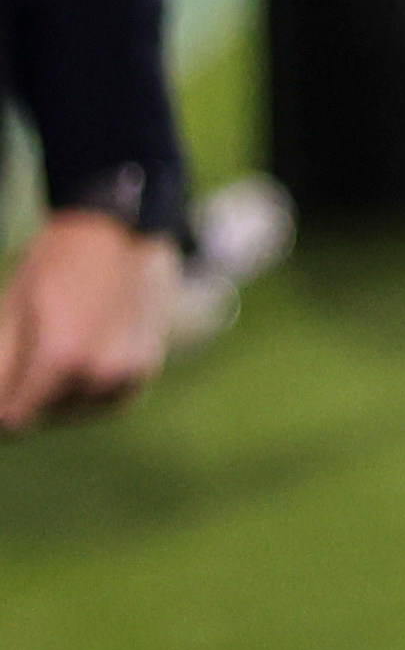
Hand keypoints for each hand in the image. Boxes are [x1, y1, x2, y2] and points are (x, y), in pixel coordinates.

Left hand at [0, 210, 178, 431]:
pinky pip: (103, 401)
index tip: (3, 379)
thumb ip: (0, 364)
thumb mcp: (11, 310)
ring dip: (55, 395)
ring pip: (73, 412)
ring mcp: (129, 374)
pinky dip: (85, 388)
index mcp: (63, 357)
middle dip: (25, 395)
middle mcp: (102, 373)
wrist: (120, 230)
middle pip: (42, 416)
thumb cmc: (54, 263)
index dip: (0, 402)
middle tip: (28, 351)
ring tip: (55, 349)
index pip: (13, 418)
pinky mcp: (144, 371)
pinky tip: (82, 354)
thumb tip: (0, 403)